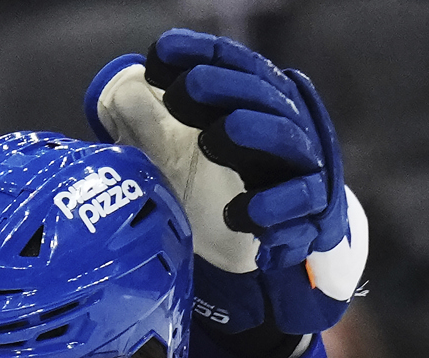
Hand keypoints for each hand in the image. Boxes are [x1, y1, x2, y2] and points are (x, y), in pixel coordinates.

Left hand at [85, 28, 366, 336]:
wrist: (282, 235)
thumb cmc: (227, 184)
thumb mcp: (183, 153)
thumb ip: (155, 125)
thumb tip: (120, 95)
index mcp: (259, 105)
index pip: (236, 67)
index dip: (202, 54)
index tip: (161, 52)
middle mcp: (286, 127)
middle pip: (262, 97)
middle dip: (223, 88)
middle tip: (183, 89)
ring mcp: (302, 167)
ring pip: (286, 143)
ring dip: (252, 134)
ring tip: (214, 137)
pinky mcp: (308, 212)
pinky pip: (298, 205)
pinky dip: (272, 208)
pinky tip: (239, 214)